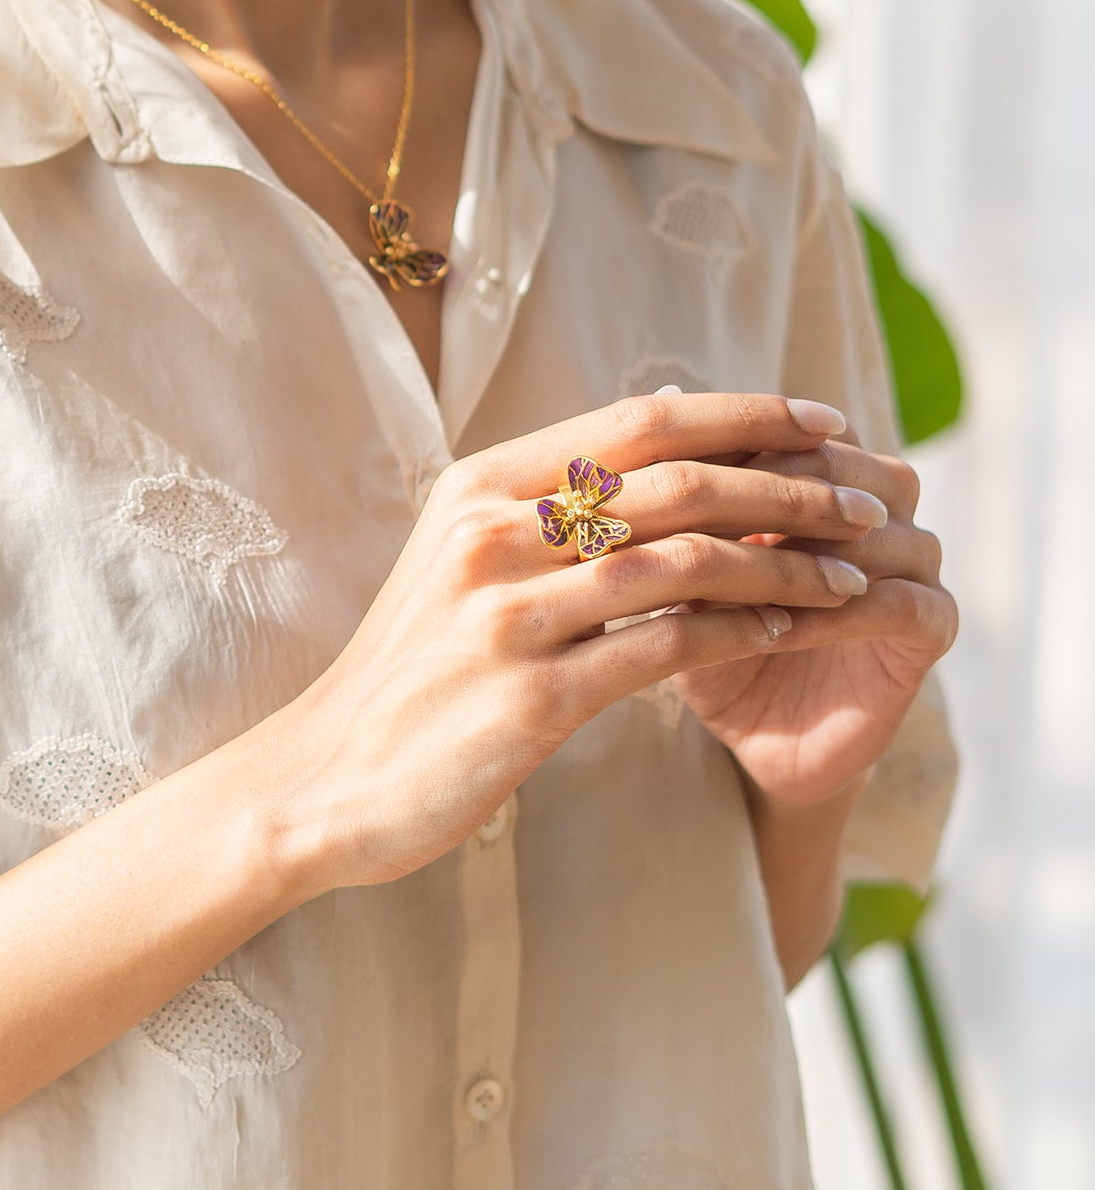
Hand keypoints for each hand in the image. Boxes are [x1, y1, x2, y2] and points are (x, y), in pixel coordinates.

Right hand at [279, 391, 879, 889]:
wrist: (324, 776)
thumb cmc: (413, 669)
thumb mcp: (462, 558)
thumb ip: (545, 505)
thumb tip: (659, 442)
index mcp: (478, 486)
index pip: (636, 421)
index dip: (744, 414)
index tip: (825, 422)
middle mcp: (490, 535)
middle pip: (672, 482)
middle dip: (789, 488)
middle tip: (866, 504)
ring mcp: (508, 618)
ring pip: (681, 564)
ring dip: (783, 565)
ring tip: (849, 578)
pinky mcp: (529, 700)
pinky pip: (662, 651)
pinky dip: (738, 636)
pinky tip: (788, 635)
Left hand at [673, 435, 954, 809]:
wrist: (756, 737)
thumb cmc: (710, 641)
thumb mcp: (682, 574)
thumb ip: (681, 504)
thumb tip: (651, 404)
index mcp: (830, 477)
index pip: (799, 431)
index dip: (742, 444)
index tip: (676, 469)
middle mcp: (883, 508)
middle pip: (849, 466)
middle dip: (779, 487)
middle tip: (711, 513)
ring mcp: (917, 565)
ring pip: (884, 529)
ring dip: (810, 549)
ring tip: (743, 574)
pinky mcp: (934, 628)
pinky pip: (901, 604)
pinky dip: (841, 613)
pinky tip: (784, 625)